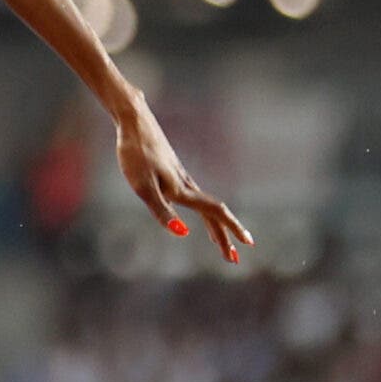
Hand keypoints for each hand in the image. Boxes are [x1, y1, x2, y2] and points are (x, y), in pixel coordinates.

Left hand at [114, 92, 251, 262]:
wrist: (133, 121)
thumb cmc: (135, 154)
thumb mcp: (142, 187)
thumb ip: (162, 211)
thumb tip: (183, 234)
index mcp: (183, 190)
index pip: (215, 213)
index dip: (230, 230)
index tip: (247, 246)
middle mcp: (187, 184)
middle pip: (213, 213)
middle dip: (225, 237)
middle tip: (234, 259)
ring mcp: (180, 176)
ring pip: (204, 205)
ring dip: (215, 226)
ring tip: (218, 242)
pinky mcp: (172, 170)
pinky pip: (193, 196)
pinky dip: (201, 211)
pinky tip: (194, 210)